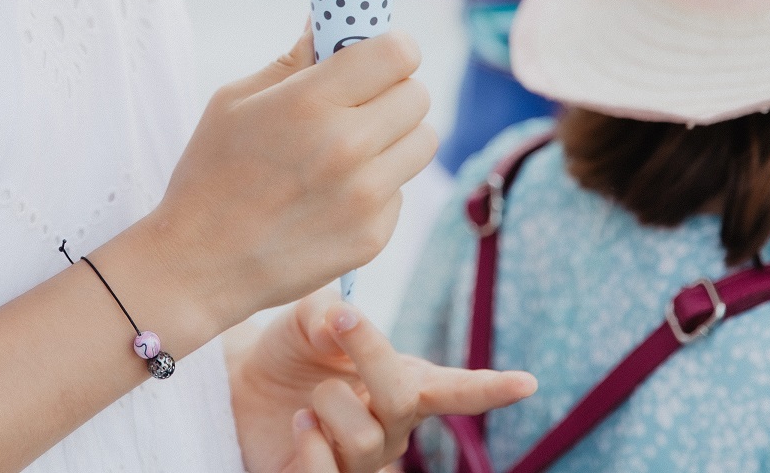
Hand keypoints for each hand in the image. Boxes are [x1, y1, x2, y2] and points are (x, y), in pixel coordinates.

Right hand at [147, 30, 435, 330]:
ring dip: (395, 137)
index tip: (375, 57)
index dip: (391, 48)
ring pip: (422, 142)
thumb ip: (293, 60)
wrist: (198, 264)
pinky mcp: (374, 236)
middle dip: (393, 91)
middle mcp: (348, 147)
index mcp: (311, 103)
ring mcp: (366, 197)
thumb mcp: (235, 101)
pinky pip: (400, 191)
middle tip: (361, 103)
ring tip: (353, 148)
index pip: (398, 53)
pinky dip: (378, 187)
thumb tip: (329, 23)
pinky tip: (334, 196)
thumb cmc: (210, 174)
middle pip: (418, 95)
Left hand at [232, 292, 534, 472]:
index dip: (490, 388)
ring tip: (311, 396)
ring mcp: (366, 461)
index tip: (526, 383)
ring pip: (363, 439)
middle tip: (341, 319)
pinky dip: (309, 445)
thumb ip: (328, 310)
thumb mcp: (307, 319)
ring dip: (329, 402)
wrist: (243, 383)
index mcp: (405, 382)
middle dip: (371, 355)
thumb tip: (343, 319)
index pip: (454, 387)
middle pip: (402, 400)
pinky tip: (301, 425)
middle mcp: (394, 426)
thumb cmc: (292, 350)